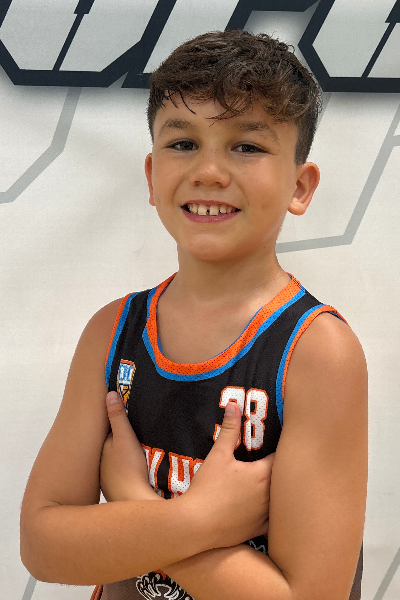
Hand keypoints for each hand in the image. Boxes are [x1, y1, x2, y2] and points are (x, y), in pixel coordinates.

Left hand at [100, 391, 162, 502]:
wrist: (134, 502)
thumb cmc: (129, 467)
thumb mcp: (125, 437)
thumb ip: (117, 416)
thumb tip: (109, 393)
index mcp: (100, 448)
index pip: (105, 431)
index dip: (113, 424)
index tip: (122, 416)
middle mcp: (98, 464)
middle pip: (108, 447)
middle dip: (114, 441)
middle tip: (129, 435)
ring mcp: (105, 479)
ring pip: (112, 462)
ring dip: (118, 457)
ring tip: (130, 452)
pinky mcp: (115, 491)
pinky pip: (117, 476)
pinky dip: (122, 471)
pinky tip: (132, 472)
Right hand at [184, 402, 272, 548]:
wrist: (195, 525)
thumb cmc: (207, 488)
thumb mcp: (218, 455)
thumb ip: (229, 429)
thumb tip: (233, 405)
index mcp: (262, 474)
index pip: (282, 457)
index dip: (281, 449)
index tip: (280, 443)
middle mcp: (269, 495)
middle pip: (286, 479)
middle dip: (283, 470)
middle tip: (279, 462)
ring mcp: (265, 515)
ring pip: (283, 501)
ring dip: (281, 493)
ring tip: (279, 485)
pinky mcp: (259, 530)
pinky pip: (275, 522)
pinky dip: (276, 516)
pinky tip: (273, 511)